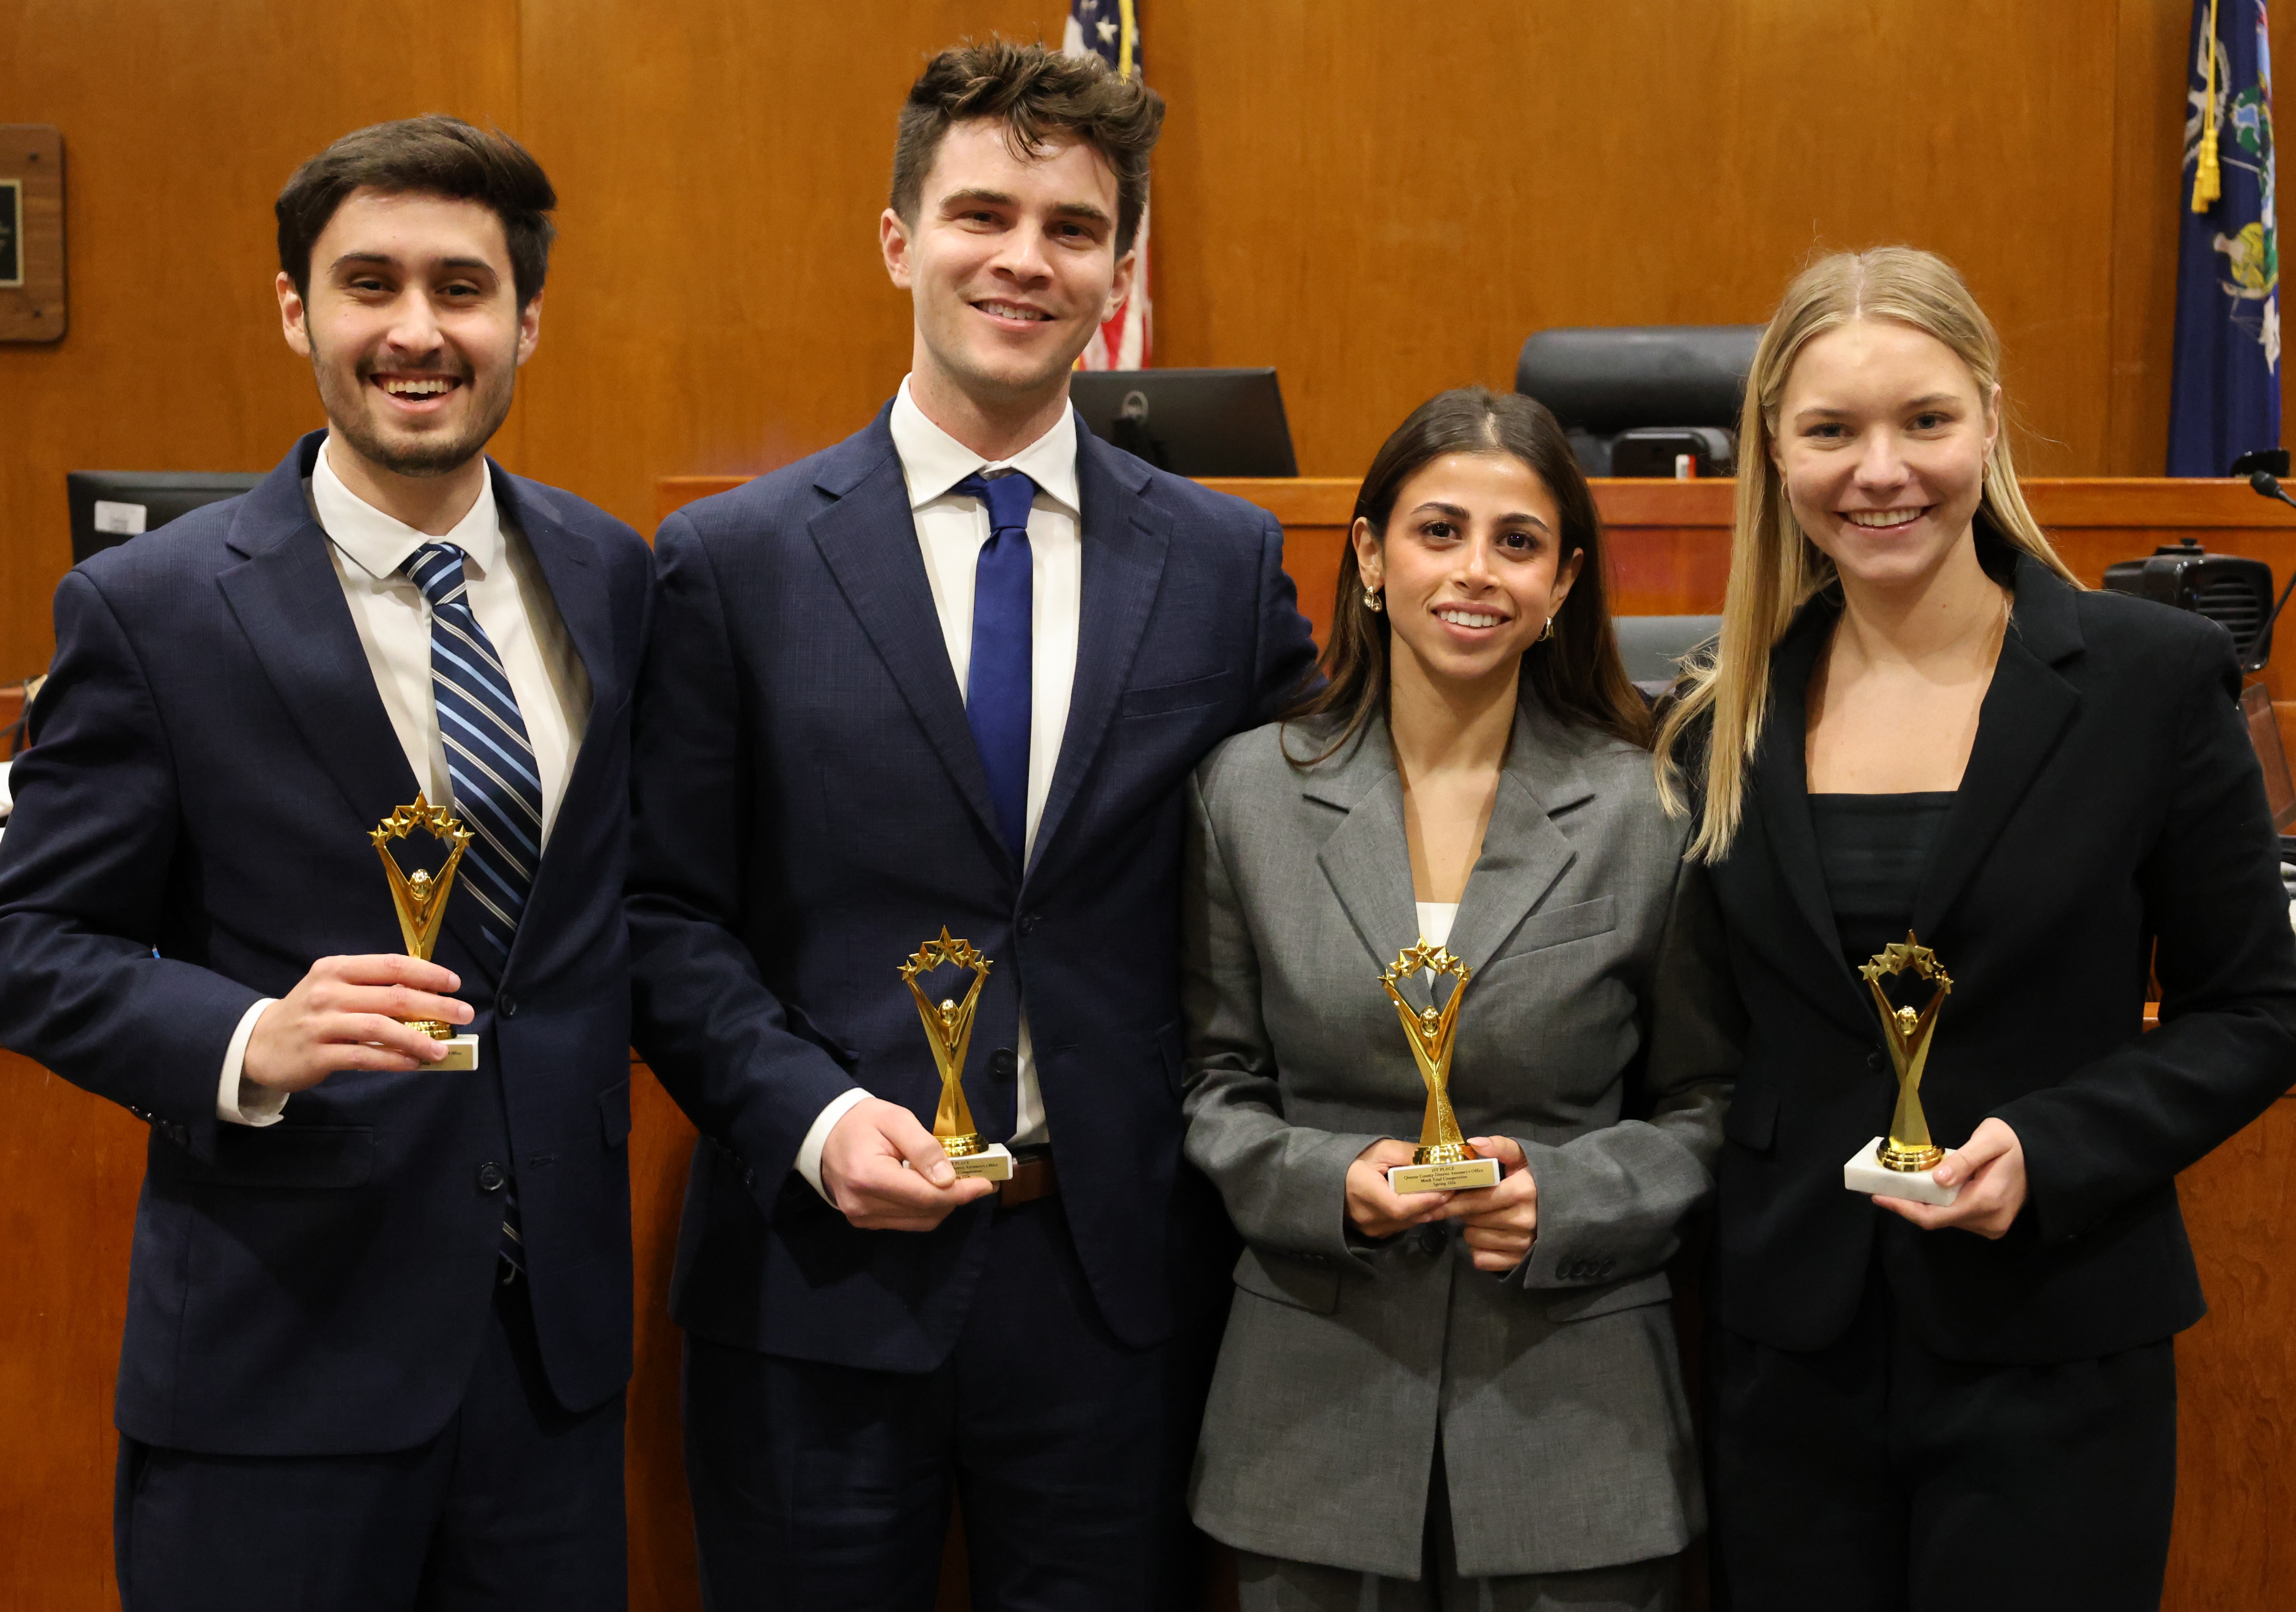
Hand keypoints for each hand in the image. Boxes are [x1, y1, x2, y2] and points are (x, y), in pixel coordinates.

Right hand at [241, 954, 473, 1093]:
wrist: (259, 1044)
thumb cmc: (310, 1014)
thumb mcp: (335, 988)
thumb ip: (373, 988)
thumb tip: (428, 997)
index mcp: (338, 969)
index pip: (391, 965)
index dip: (427, 973)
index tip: (454, 983)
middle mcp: (329, 992)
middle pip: (393, 995)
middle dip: (436, 1005)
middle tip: (464, 1014)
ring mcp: (321, 1024)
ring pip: (380, 1027)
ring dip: (418, 1038)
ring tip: (443, 1049)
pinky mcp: (317, 1054)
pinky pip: (364, 1056)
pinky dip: (393, 1059)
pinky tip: (414, 1063)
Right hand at [819, 1097, 996, 1230]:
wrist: (825, 1133)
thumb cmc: (862, 1121)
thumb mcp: (896, 1119)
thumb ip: (923, 1147)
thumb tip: (949, 1178)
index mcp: (869, 1176)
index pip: (926, 1196)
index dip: (961, 1192)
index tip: (986, 1183)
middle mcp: (863, 1205)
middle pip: (926, 1212)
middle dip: (956, 1197)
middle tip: (976, 1178)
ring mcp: (862, 1217)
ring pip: (920, 1222)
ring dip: (943, 1204)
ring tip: (956, 1182)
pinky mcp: (864, 1222)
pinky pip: (906, 1222)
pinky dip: (925, 1208)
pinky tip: (931, 1188)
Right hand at [1345, 1137, 1454, 1238]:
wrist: (1330, 1179)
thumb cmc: (1356, 1160)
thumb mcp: (1382, 1149)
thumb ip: (1409, 1154)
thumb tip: (1439, 1158)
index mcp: (1363, 1191)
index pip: (1399, 1206)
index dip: (1425, 1200)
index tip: (1446, 1189)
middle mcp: (1366, 1216)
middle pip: (1408, 1216)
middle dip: (1433, 1203)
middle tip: (1452, 1188)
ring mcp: (1370, 1229)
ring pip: (1408, 1223)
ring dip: (1427, 1210)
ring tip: (1442, 1193)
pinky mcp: (1375, 1234)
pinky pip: (1402, 1226)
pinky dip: (1415, 1214)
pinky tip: (1424, 1201)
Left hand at [1444, 1135, 1539, 1271]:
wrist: (1567, 1209)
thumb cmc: (1537, 1180)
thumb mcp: (1522, 1158)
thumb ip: (1500, 1147)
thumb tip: (1474, 1143)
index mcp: (1522, 1192)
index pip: (1475, 1199)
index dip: (1452, 1199)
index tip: (1437, 1198)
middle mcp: (1523, 1220)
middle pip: (1471, 1219)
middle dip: (1464, 1209)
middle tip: (1471, 1202)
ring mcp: (1522, 1244)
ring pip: (1473, 1239)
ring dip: (1471, 1228)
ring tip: (1484, 1218)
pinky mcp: (1519, 1262)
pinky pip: (1481, 1259)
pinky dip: (1479, 1249)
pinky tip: (1489, 1236)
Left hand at [1874, 1117, 2026, 1238]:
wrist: (2044, 1154)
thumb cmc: (2014, 1141)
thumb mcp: (1989, 1141)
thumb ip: (1963, 1160)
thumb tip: (1938, 1179)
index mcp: (1987, 1201)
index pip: (1935, 1215)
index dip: (1903, 1208)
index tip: (1878, 1196)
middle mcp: (1989, 1221)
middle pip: (1937, 1220)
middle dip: (1907, 1205)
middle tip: (1881, 1188)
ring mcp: (1992, 1225)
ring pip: (1946, 1220)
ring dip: (1922, 1205)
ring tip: (1898, 1186)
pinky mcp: (1992, 1223)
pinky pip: (1957, 1217)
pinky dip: (1938, 1205)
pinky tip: (1924, 1191)